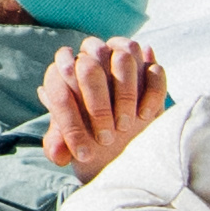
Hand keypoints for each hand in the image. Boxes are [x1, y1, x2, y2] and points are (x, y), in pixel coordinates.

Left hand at [42, 40, 167, 171]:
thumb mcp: (69, 142)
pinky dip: (151, 91)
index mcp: (61, 73)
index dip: (70, 125)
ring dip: (125, 95)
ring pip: (124, 57)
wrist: (114, 134)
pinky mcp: (148, 67)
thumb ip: (58, 144)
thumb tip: (56, 154)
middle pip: (90, 67)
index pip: (61, 91)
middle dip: (97, 106)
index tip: (83, 154)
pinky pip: (153, 70)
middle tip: (105, 139)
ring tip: (123, 126)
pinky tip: (144, 116)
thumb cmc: (84, 134)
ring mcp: (120, 56)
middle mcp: (89, 56)